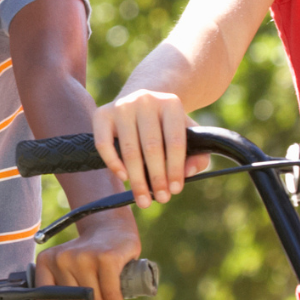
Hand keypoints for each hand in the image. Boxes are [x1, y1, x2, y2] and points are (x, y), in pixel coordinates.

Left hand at [30, 211, 144, 299]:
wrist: (111, 229)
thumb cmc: (87, 259)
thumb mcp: (66, 272)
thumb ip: (55, 298)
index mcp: (47, 261)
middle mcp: (62, 258)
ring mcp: (84, 257)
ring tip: (107, 299)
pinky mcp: (106, 258)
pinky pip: (110, 296)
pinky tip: (117, 299)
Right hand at [94, 90, 207, 204]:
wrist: (140, 102)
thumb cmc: (166, 125)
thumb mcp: (188, 133)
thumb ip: (197, 155)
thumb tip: (188, 173)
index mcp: (171, 103)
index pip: (175, 141)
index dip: (175, 168)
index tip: (175, 190)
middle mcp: (145, 100)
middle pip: (152, 147)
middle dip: (157, 177)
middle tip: (161, 199)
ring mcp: (122, 106)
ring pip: (129, 149)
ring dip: (137, 179)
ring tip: (143, 198)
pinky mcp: (101, 114)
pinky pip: (104, 144)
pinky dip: (113, 164)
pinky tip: (124, 178)